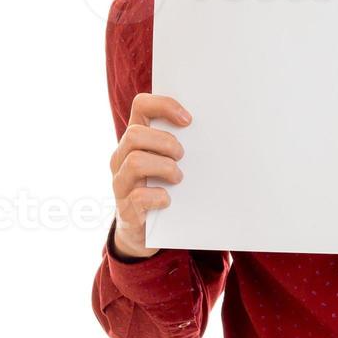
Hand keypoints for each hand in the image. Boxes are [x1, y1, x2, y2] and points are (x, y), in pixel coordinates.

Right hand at [109, 93, 190, 259]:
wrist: (144, 232)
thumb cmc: (161, 187)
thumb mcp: (167, 161)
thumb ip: (178, 144)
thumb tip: (216, 130)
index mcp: (135, 140)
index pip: (140, 106)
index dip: (164, 105)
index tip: (188, 120)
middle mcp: (121, 157)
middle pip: (135, 134)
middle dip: (165, 142)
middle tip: (182, 155)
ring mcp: (120, 183)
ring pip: (135, 161)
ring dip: (165, 167)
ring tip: (178, 177)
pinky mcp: (125, 208)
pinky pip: (139, 196)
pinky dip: (160, 196)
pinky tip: (168, 200)